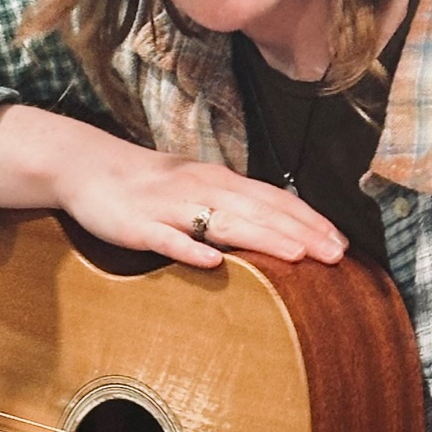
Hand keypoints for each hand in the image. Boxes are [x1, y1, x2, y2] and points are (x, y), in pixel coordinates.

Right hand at [54, 125, 346, 270]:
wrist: (89, 166)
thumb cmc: (148, 183)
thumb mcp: (198, 188)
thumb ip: (233, 207)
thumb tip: (275, 228)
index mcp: (220, 181)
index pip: (275, 200)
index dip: (310, 221)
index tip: (342, 244)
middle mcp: (203, 188)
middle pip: (261, 212)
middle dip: (302, 233)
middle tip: (337, 256)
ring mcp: (172, 207)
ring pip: (224, 223)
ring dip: (264, 239)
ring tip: (298, 256)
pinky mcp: (140, 226)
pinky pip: (169, 240)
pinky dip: (191, 251)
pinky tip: (214, 264)